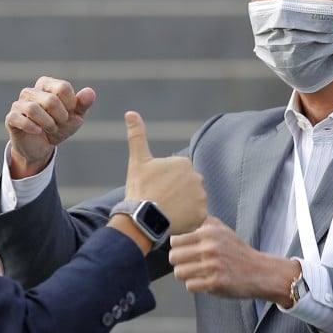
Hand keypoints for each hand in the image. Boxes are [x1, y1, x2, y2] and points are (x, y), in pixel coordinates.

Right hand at [4, 77, 95, 177]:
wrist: (43, 146)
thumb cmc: (59, 126)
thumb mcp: (75, 116)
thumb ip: (83, 104)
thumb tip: (90, 92)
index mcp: (47, 85)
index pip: (63, 87)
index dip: (71, 105)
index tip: (69, 114)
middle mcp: (31, 91)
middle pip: (51, 100)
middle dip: (61, 117)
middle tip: (59, 124)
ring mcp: (19, 104)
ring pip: (34, 109)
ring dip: (48, 124)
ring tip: (51, 129)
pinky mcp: (11, 118)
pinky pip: (20, 119)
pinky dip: (33, 127)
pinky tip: (38, 131)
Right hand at [122, 111, 205, 235]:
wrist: (142, 218)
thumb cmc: (139, 188)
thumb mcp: (138, 160)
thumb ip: (137, 135)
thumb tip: (130, 112)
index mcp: (184, 163)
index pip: (179, 174)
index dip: (166, 182)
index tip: (156, 189)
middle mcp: (197, 177)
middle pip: (187, 187)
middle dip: (177, 194)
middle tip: (161, 201)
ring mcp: (201, 197)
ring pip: (192, 201)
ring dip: (182, 206)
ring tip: (166, 211)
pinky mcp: (202, 215)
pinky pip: (197, 216)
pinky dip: (188, 220)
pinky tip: (174, 220)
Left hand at [168, 216, 295, 300]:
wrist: (260, 272)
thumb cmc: (239, 252)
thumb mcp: (224, 230)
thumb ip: (204, 224)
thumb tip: (183, 221)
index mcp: (209, 233)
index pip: (175, 241)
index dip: (178, 248)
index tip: (185, 252)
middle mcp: (210, 247)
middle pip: (173, 257)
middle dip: (179, 262)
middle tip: (189, 264)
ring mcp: (212, 266)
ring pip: (179, 273)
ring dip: (186, 275)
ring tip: (197, 273)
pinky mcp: (215, 283)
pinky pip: (190, 286)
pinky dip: (196, 285)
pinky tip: (206, 281)